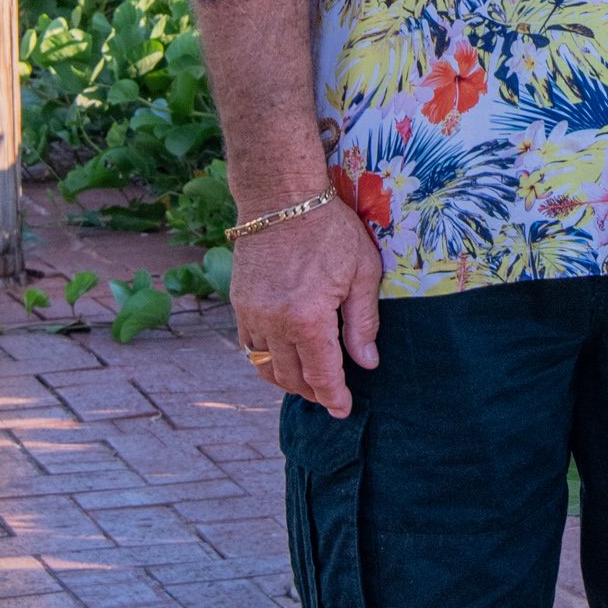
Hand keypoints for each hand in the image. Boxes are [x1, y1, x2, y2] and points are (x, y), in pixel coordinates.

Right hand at [235, 198, 383, 412]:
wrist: (280, 197)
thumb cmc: (329, 229)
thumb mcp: (362, 272)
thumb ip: (363, 323)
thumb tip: (368, 362)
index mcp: (308, 319)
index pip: (322, 376)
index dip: (334, 398)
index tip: (344, 410)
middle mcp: (274, 323)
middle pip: (291, 377)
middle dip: (313, 393)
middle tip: (331, 397)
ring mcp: (251, 314)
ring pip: (264, 366)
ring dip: (287, 379)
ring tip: (308, 382)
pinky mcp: (239, 303)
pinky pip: (249, 346)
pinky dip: (265, 359)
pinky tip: (283, 356)